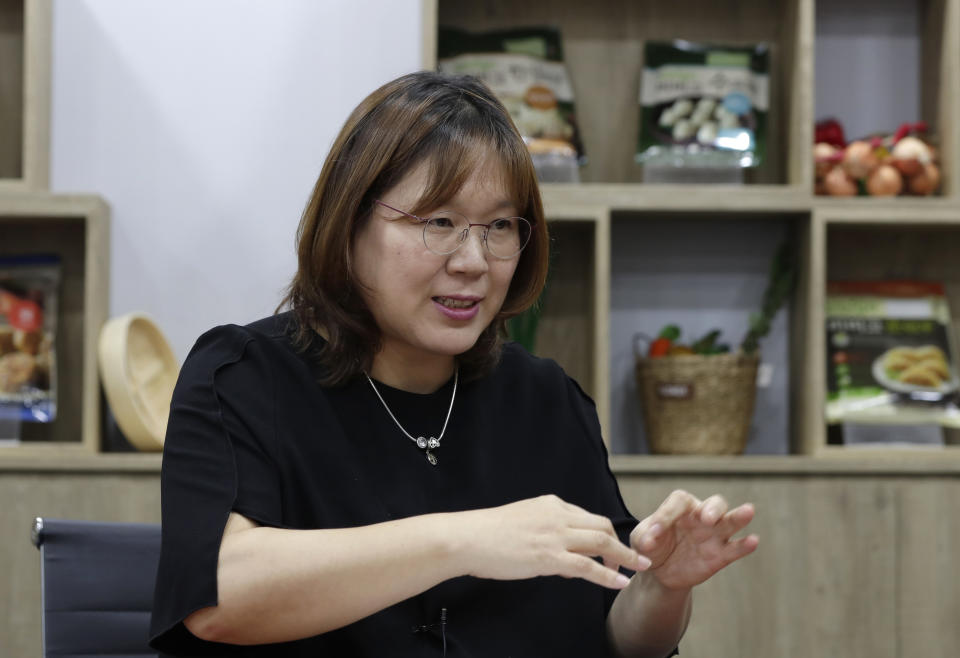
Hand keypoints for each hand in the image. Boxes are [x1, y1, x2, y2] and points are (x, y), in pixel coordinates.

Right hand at [459, 494, 650, 589]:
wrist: (468, 538)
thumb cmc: (487, 534)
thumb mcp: (522, 522)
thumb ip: (544, 533)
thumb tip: (561, 557)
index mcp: (550, 504)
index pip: (586, 516)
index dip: (602, 533)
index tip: (610, 548)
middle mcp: (557, 515)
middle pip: (601, 525)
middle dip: (620, 542)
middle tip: (633, 558)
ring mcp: (555, 535)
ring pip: (601, 541)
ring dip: (624, 555)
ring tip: (639, 567)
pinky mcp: (550, 556)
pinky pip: (588, 566)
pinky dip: (609, 574)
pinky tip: (621, 582)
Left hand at [630, 490, 757, 590]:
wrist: (660, 572)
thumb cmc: (651, 547)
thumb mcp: (640, 541)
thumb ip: (644, 537)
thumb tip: (650, 540)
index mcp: (678, 508)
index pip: (679, 502)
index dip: (667, 514)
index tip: (654, 532)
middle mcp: (700, 517)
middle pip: (714, 503)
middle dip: (713, 508)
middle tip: (707, 517)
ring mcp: (713, 535)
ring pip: (730, 521)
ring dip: (739, 516)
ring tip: (748, 510)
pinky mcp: (720, 555)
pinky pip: (735, 548)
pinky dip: (745, 545)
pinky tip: (753, 541)